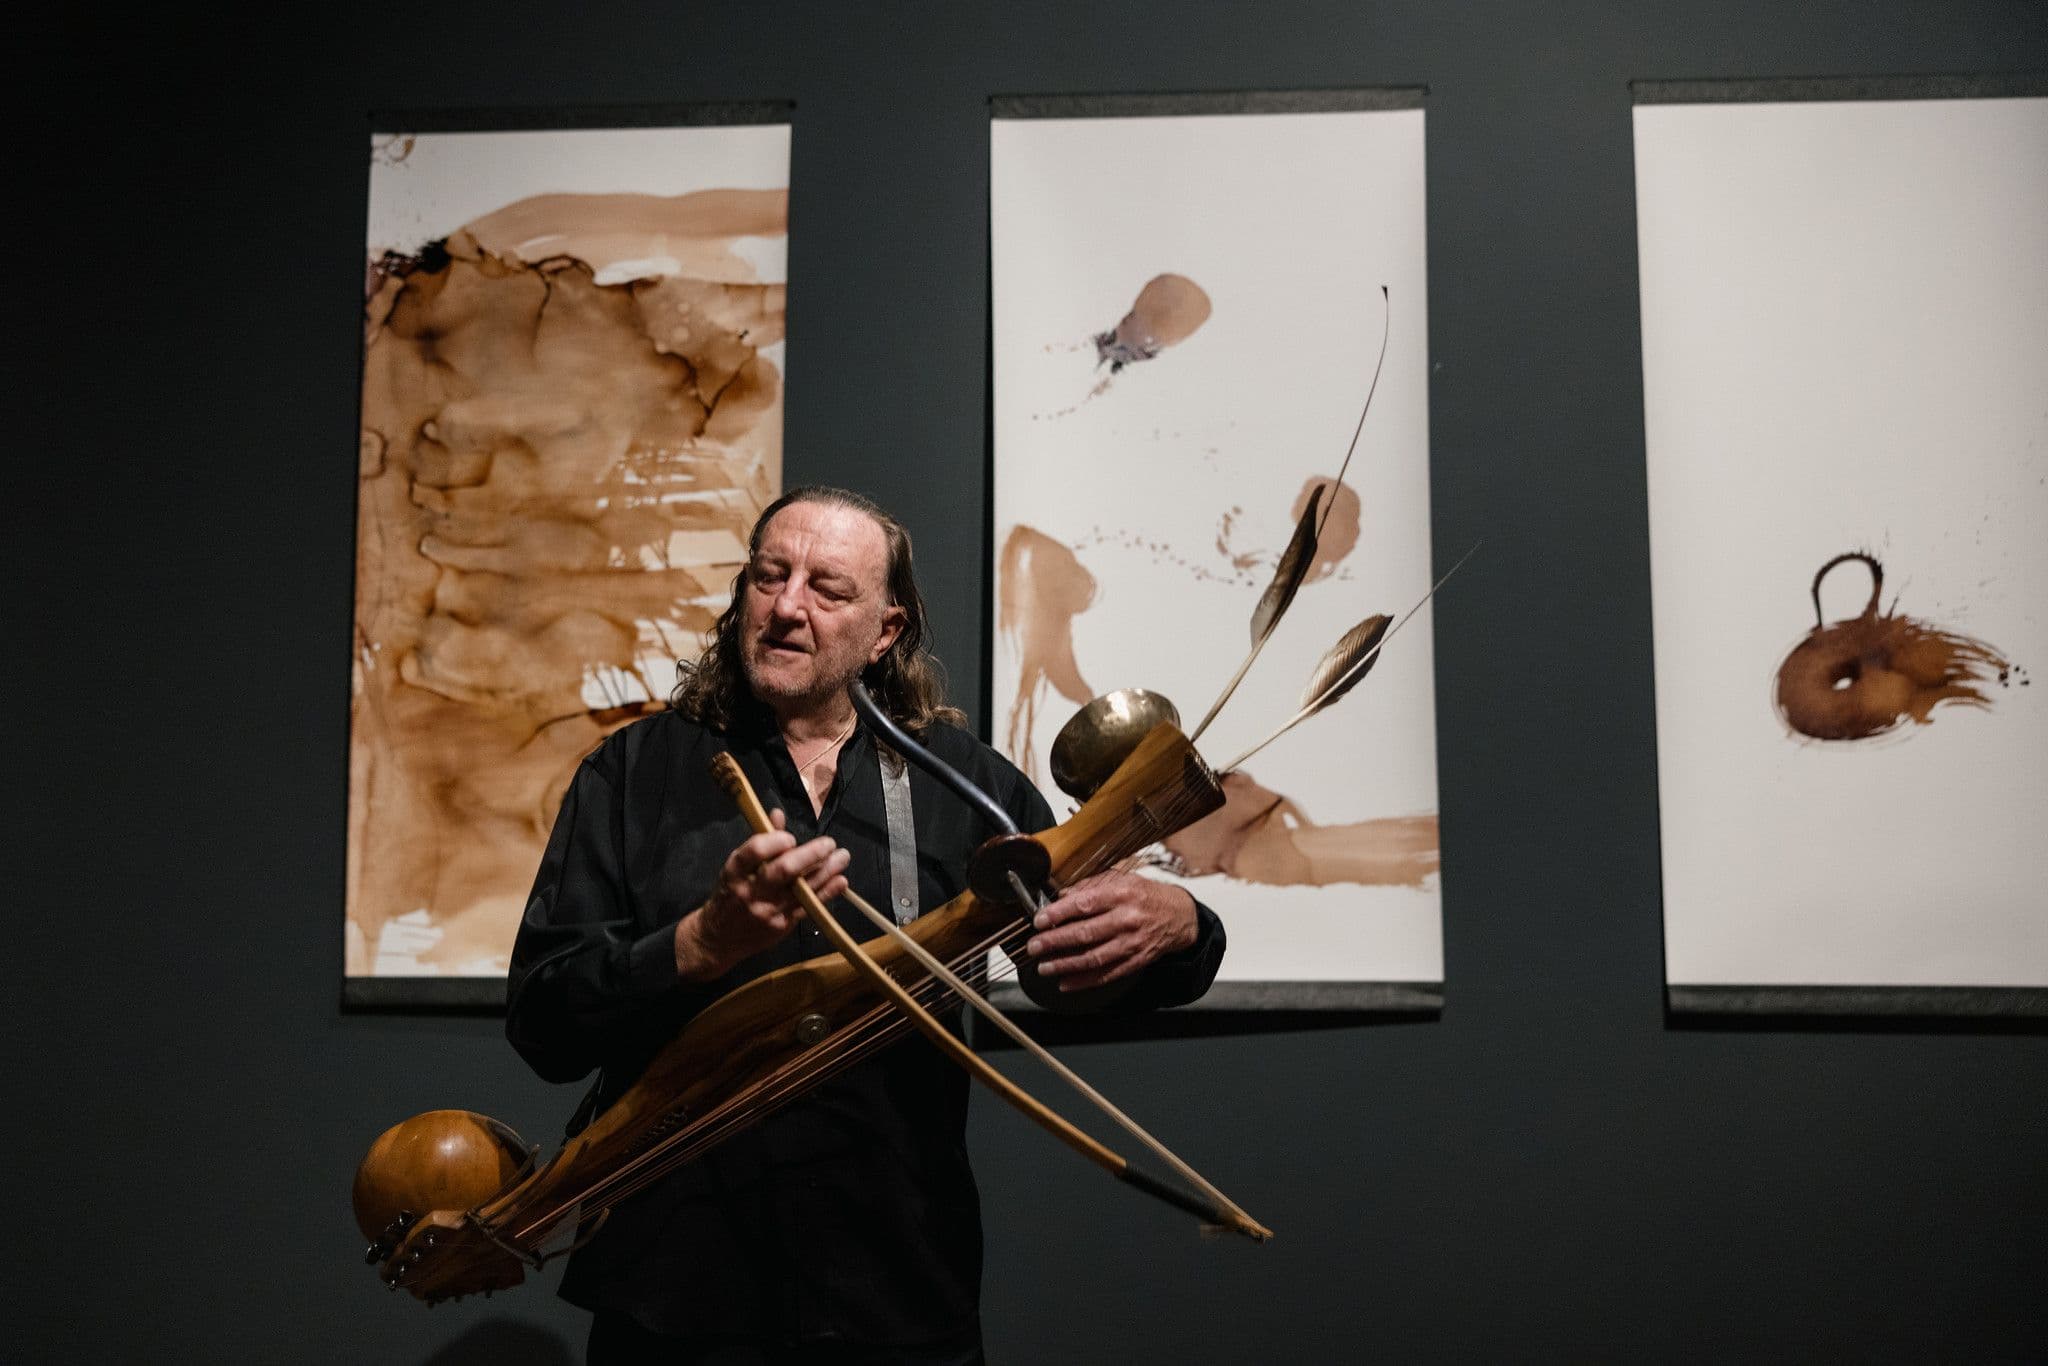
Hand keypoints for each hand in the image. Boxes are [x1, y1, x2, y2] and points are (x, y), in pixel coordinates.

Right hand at [676, 809, 850, 979]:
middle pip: (783, 871)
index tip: (790, 837)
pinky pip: (808, 908)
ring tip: (842, 857)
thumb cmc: (729, 895)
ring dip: (826, 871)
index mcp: (734, 873)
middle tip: (829, 843)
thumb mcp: (736, 868)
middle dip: (810, 854)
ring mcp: (768, 911)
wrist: (718, 938)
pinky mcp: (782, 926)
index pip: (753, 852)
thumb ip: (760, 842)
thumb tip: (777, 814)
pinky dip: (827, 893)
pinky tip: (840, 881)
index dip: (773, 841)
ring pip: (801, 889)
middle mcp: (751, 892)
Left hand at [1023, 871, 1196, 993]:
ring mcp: (1132, 943)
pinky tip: (1065, 982)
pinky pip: (1107, 975)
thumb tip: (1063, 896)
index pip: (1085, 904)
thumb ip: (1092, 886)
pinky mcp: (1136, 962)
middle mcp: (1128, 919)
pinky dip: (1084, 981)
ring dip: (1065, 965)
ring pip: (1094, 958)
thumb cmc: (1146, 895)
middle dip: (1055, 942)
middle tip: (1034, 946)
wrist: (1179, 916)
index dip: (1059, 913)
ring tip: (1044, 967)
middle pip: (1086, 933)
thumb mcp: (1123, 879)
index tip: (1039, 920)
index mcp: (1122, 894)